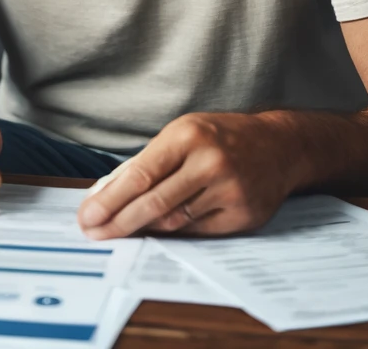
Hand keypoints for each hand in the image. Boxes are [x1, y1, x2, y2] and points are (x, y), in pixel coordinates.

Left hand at [77, 112, 301, 238]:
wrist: (279, 146)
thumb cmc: (220, 137)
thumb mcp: (181, 134)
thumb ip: (144, 162)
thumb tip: (103, 192)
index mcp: (188, 136)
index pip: (140, 175)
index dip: (110, 200)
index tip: (87, 216)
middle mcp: (210, 162)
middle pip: (154, 203)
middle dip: (118, 222)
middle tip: (93, 233)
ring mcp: (229, 191)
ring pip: (174, 221)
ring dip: (142, 230)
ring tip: (117, 232)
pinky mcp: (243, 216)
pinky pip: (197, 232)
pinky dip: (172, 233)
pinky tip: (153, 232)